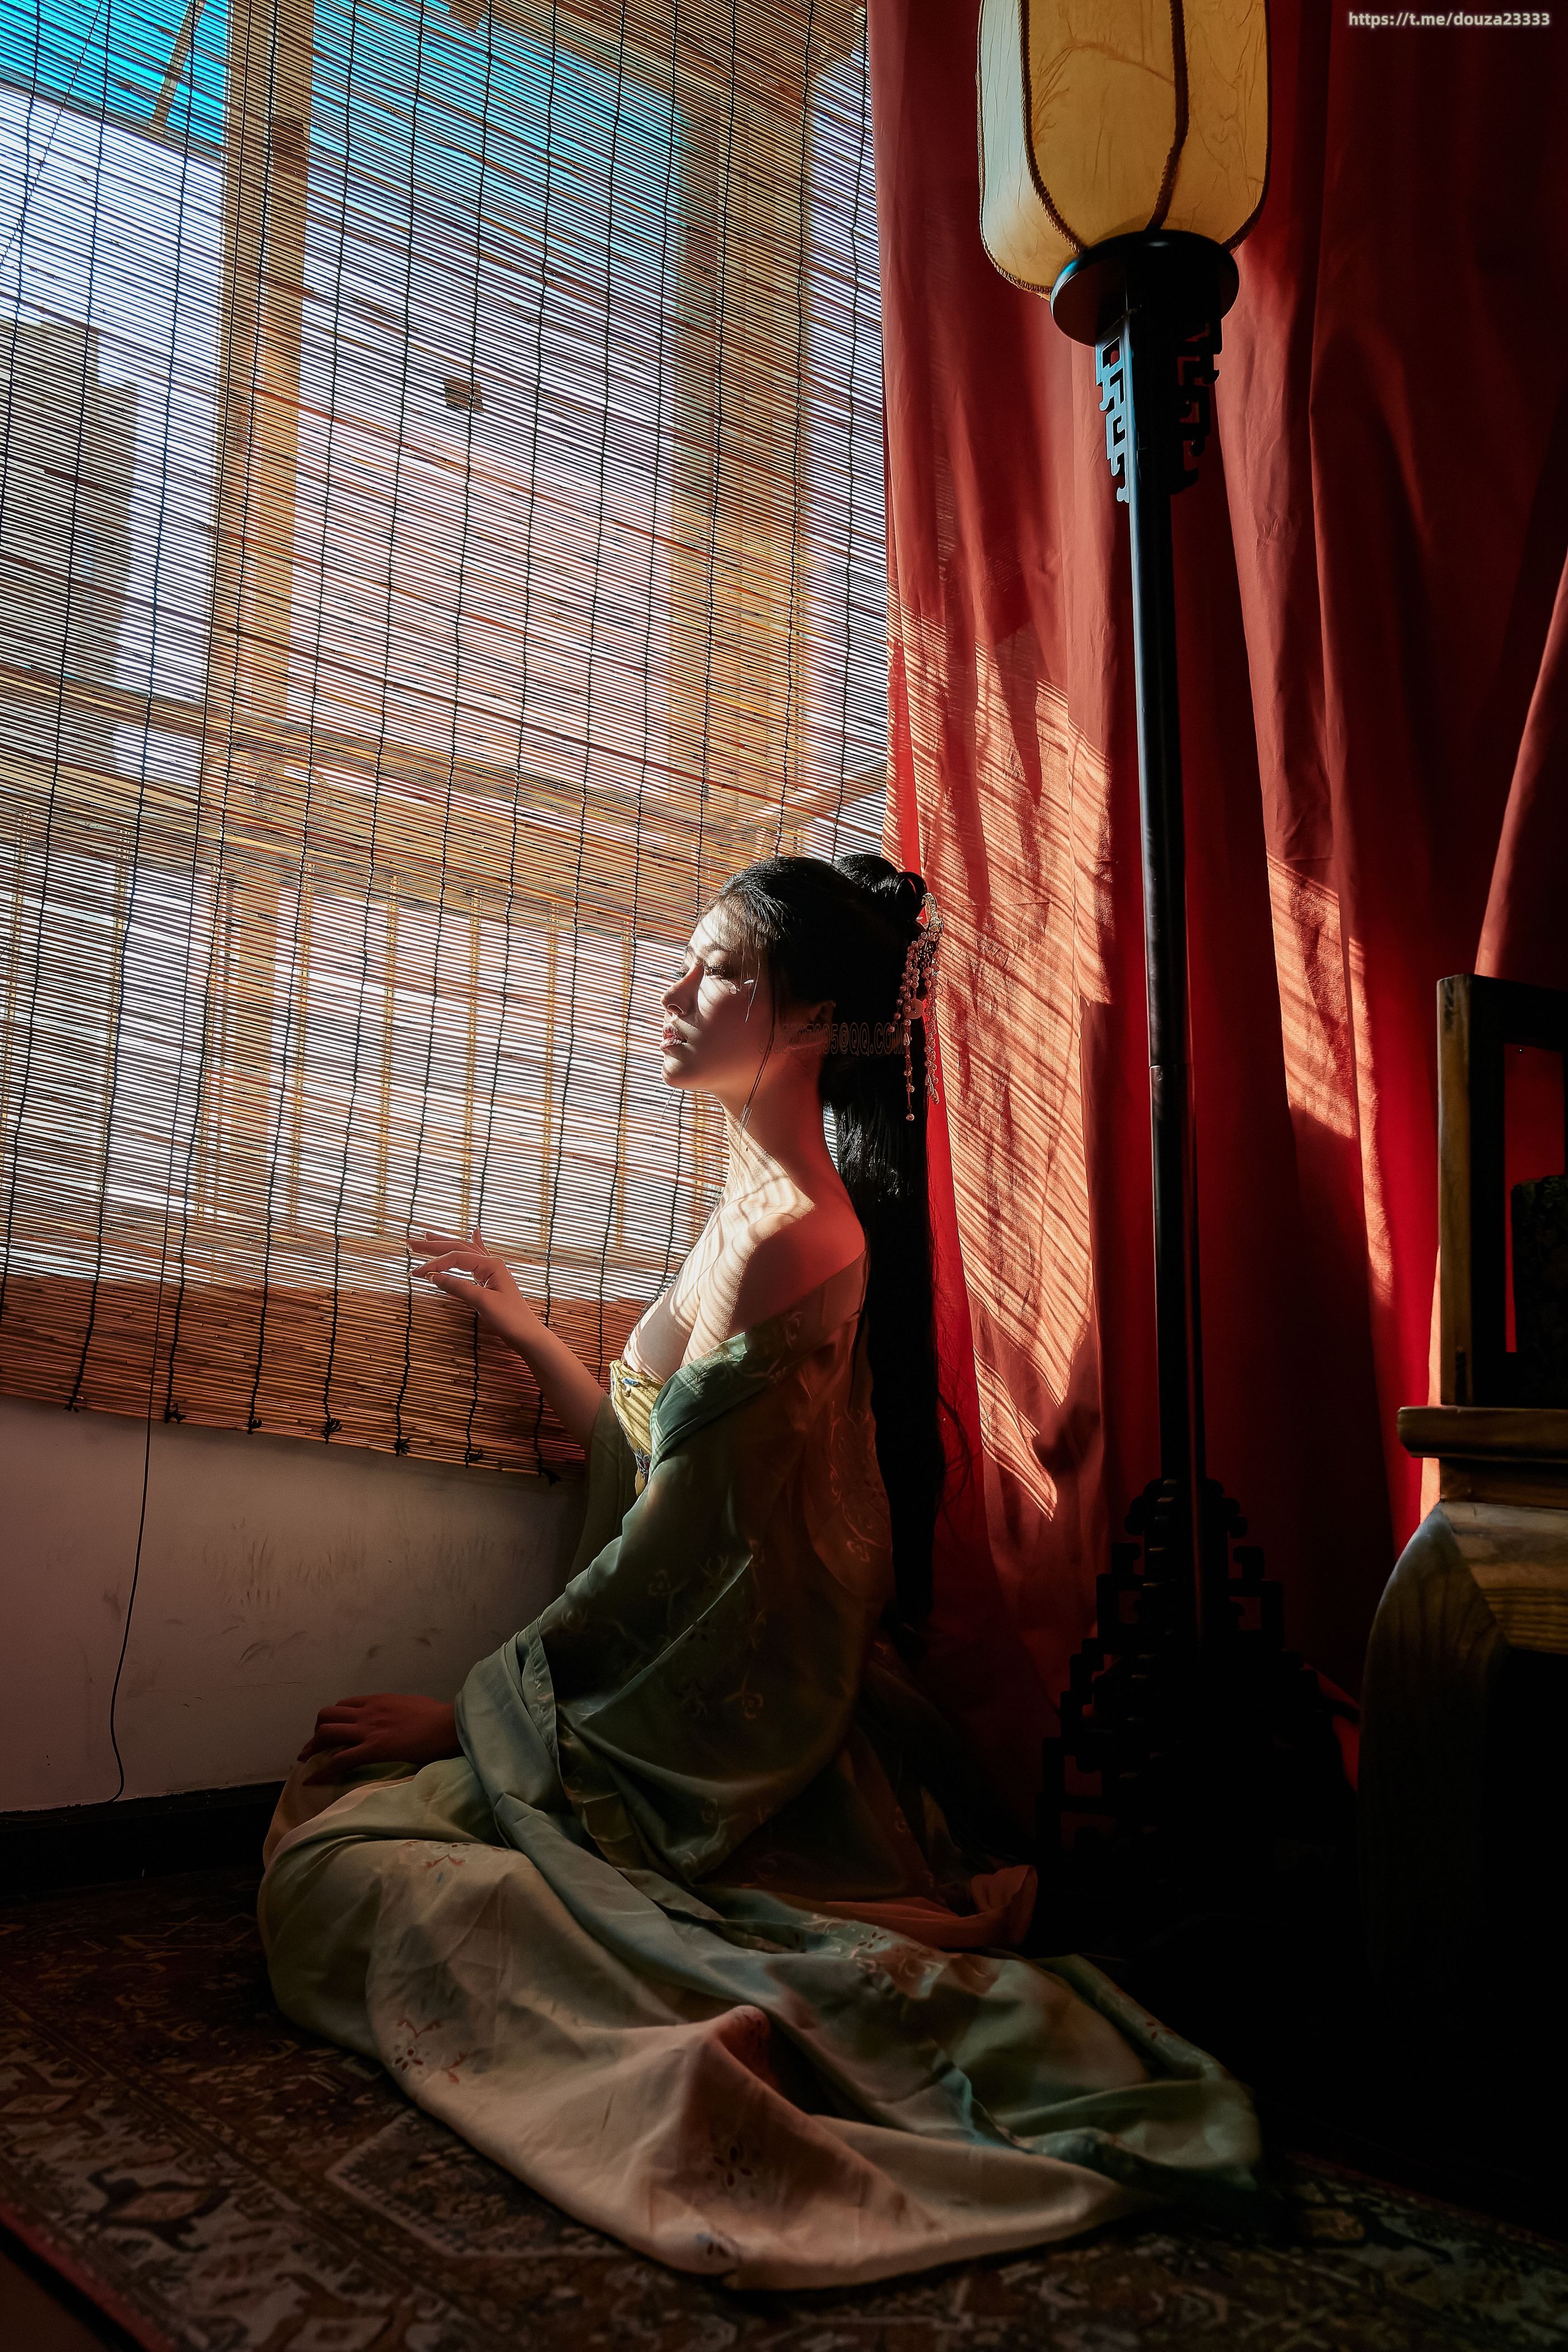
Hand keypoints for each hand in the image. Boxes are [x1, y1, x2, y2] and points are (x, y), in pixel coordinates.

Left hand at [297, 1693, 460, 1777]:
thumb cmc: (438, 1717)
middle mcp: (368, 1712)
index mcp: (379, 1700)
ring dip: (312, 1748)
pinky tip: (312, 1781)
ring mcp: (368, 1730)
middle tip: (314, 1748)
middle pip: (328, 1716)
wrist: (448, 1725)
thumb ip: (397, 1712)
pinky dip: (322, 1771)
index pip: (344, 1705)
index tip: (330, 1732)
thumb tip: (396, 1722)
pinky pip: (338, 1760)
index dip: (333, 1718)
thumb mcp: (412, 1706)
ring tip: (307, 1762)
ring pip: (326, 1733)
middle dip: (317, 1732)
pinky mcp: (372, 1749)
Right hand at [409, 1225, 541, 1351]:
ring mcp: (491, 1270)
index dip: (434, 1264)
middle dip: (433, 1245)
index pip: (456, 1257)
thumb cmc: (509, 1319)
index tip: (416, 1274)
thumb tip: (433, 1277)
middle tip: (409, 1243)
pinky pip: (477, 1257)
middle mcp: (491, 1262)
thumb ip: (458, 1287)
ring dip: (445, 1243)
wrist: (526, 1334)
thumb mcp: (482, 1302)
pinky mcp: (490, 1279)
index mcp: (491, 1264)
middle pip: (458, 1247)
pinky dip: (472, 1244)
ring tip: (427, 1235)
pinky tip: (475, 1232)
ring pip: (464, 1251)